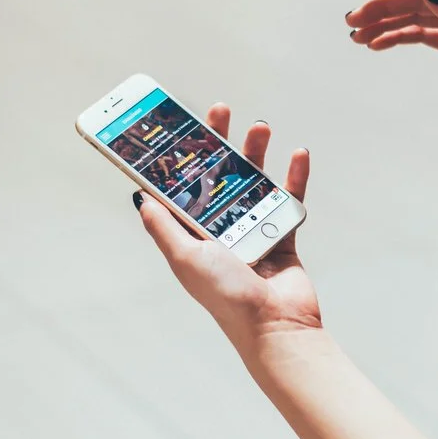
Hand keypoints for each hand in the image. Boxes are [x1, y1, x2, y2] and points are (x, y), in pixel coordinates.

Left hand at [135, 104, 320, 352]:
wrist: (275, 326)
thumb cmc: (226, 296)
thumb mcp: (186, 257)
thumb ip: (163, 226)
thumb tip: (139, 196)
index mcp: (193, 233)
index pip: (181, 186)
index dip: (177, 157)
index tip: (174, 126)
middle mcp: (221, 229)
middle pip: (218, 175)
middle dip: (218, 142)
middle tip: (219, 111)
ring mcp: (253, 230)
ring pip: (254, 180)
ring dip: (256, 152)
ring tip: (261, 127)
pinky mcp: (283, 235)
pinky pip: (289, 198)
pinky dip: (295, 176)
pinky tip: (298, 154)